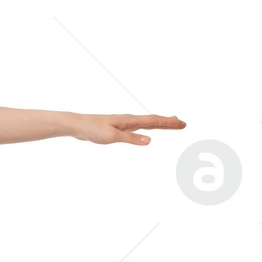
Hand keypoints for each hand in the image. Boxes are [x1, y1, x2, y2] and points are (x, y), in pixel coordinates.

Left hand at [69, 112, 185, 144]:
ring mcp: (124, 124)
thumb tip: (150, 140)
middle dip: (168, 123)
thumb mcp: (112, 137)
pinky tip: (148, 129)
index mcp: (129, 120)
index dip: (168, 123)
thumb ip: (131, 138)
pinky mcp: (118, 128)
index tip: (181, 123)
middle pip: (153, 121)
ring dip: (160, 124)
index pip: (153, 121)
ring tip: (171, 123)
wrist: (78, 125)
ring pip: (146, 124)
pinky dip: (148, 127)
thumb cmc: (93, 129)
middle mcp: (129, 120)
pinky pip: (138, 127)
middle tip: (183, 124)